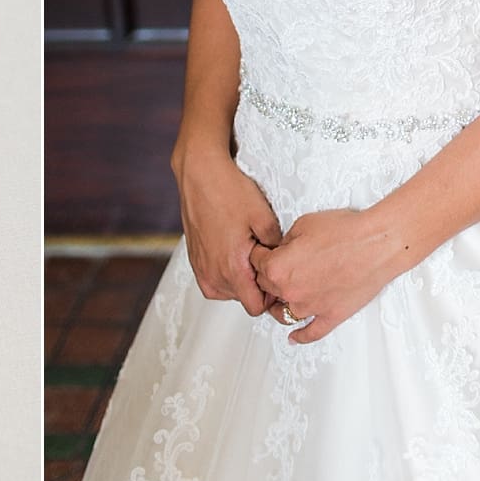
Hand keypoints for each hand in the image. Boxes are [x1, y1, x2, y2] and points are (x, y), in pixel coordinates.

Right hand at [173, 146, 281, 315]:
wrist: (199, 173)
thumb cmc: (229, 191)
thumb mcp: (264, 217)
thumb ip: (277, 248)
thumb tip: (284, 262)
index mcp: (232, 268)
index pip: (255, 307)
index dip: (270, 295)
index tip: (276, 275)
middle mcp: (213, 274)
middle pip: (243, 299)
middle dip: (256, 284)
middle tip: (263, 255)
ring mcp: (201, 267)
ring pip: (228, 291)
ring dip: (240, 279)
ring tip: (247, 250)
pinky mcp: (194, 260)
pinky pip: (214, 280)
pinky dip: (225, 271)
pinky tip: (234, 248)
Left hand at [249, 206, 410, 343]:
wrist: (376, 244)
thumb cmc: (345, 232)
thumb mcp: (303, 224)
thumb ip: (285, 241)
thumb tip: (283, 249)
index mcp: (278, 268)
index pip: (255, 263)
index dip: (259, 254)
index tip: (263, 252)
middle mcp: (290, 292)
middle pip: (267, 288)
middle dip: (268, 276)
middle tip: (277, 267)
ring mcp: (310, 307)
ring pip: (284, 313)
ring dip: (280, 304)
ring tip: (282, 296)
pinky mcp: (331, 316)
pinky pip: (311, 333)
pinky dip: (301, 337)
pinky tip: (294, 337)